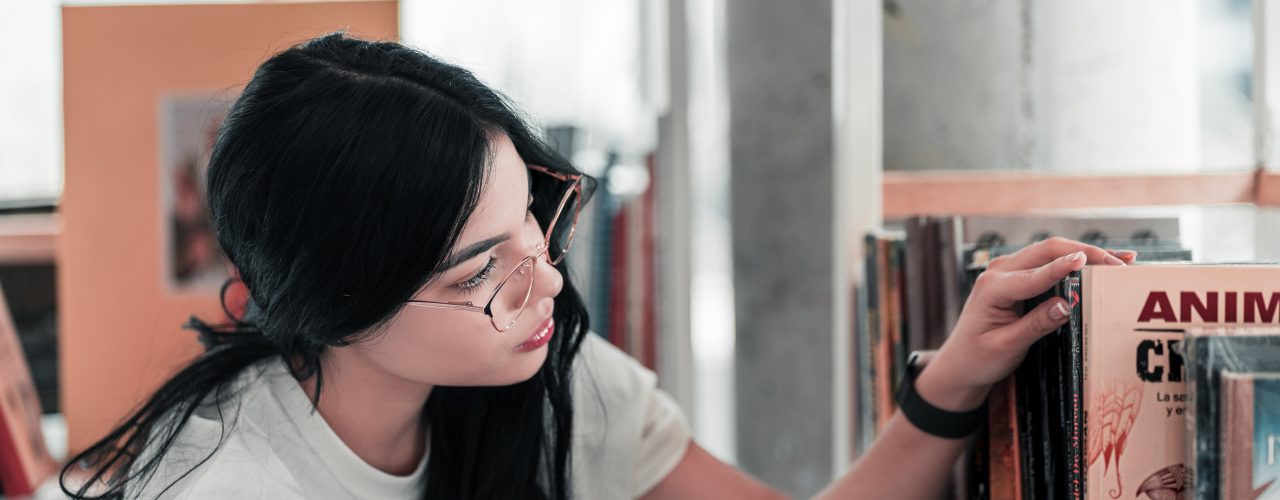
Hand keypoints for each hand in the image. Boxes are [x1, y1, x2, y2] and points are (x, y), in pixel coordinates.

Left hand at [914, 237, 1128, 411]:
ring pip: (1052, 251)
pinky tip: (1103, 262)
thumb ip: (1035, 325)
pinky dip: (1076, 261)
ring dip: (1086, 254)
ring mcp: (1009, 269)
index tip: (1093, 263)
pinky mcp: (1019, 275)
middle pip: (1048, 250)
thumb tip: (1066, 305)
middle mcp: (1000, 271)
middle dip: (1087, 255)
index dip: (1064, 267)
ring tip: (1122, 261)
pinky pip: (1050, 262)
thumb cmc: (979, 357)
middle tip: (1121, 266)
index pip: (1034, 273)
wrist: (960, 362)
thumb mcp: (1007, 347)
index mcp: (992, 287)